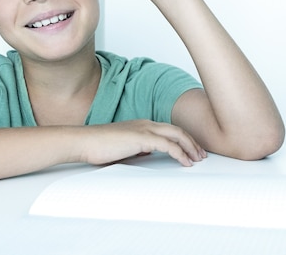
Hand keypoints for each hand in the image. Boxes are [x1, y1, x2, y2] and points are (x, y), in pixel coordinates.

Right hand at [76, 120, 205, 166]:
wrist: (84, 142)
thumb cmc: (99, 146)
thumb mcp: (123, 147)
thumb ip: (137, 148)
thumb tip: (147, 154)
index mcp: (143, 125)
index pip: (170, 130)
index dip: (184, 139)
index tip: (192, 150)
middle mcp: (147, 124)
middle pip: (178, 130)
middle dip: (192, 142)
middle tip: (201, 155)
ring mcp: (145, 129)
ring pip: (177, 135)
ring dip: (190, 147)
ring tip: (198, 159)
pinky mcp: (142, 138)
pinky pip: (168, 145)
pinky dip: (180, 153)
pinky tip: (185, 162)